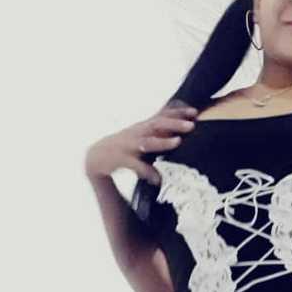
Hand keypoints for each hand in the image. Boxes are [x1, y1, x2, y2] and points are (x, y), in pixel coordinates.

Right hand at [84, 100, 198, 184]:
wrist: (96, 157)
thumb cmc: (125, 147)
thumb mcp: (142, 136)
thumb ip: (159, 133)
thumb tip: (180, 130)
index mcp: (143, 127)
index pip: (162, 116)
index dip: (178, 113)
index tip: (195, 112)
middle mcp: (136, 133)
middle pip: (156, 124)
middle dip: (174, 123)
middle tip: (191, 125)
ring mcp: (128, 145)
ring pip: (146, 141)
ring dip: (162, 141)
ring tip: (178, 142)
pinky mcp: (120, 159)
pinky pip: (134, 165)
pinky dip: (146, 171)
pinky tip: (158, 179)